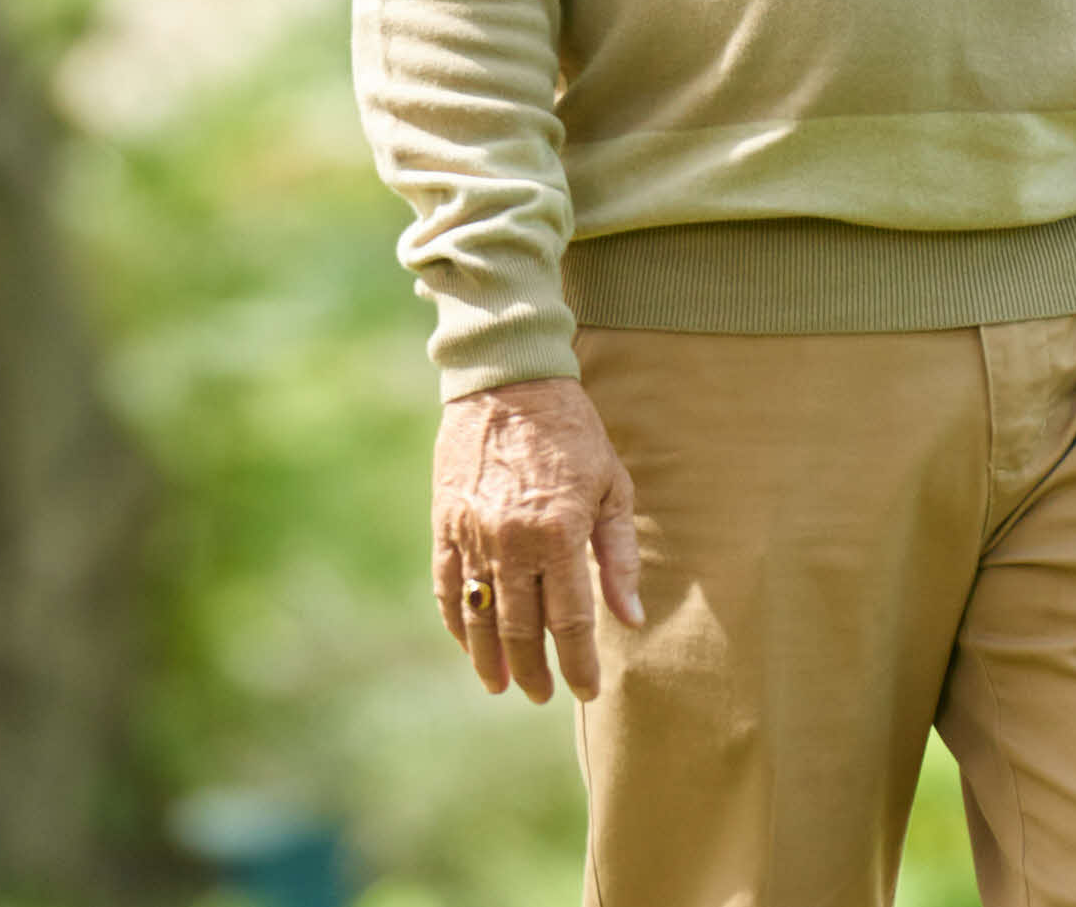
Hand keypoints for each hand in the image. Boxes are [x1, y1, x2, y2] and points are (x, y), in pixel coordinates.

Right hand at [432, 378, 646, 702]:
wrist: (509, 380)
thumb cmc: (573, 433)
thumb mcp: (612, 486)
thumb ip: (618, 557)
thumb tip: (629, 618)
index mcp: (560, 533)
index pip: (570, 620)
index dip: (578, 662)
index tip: (587, 690)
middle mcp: (512, 541)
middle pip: (522, 628)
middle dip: (534, 671)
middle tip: (544, 695)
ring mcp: (473, 534)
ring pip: (481, 617)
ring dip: (492, 659)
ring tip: (504, 686)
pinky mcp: (445, 524)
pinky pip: (448, 587)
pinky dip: (458, 623)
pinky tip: (471, 645)